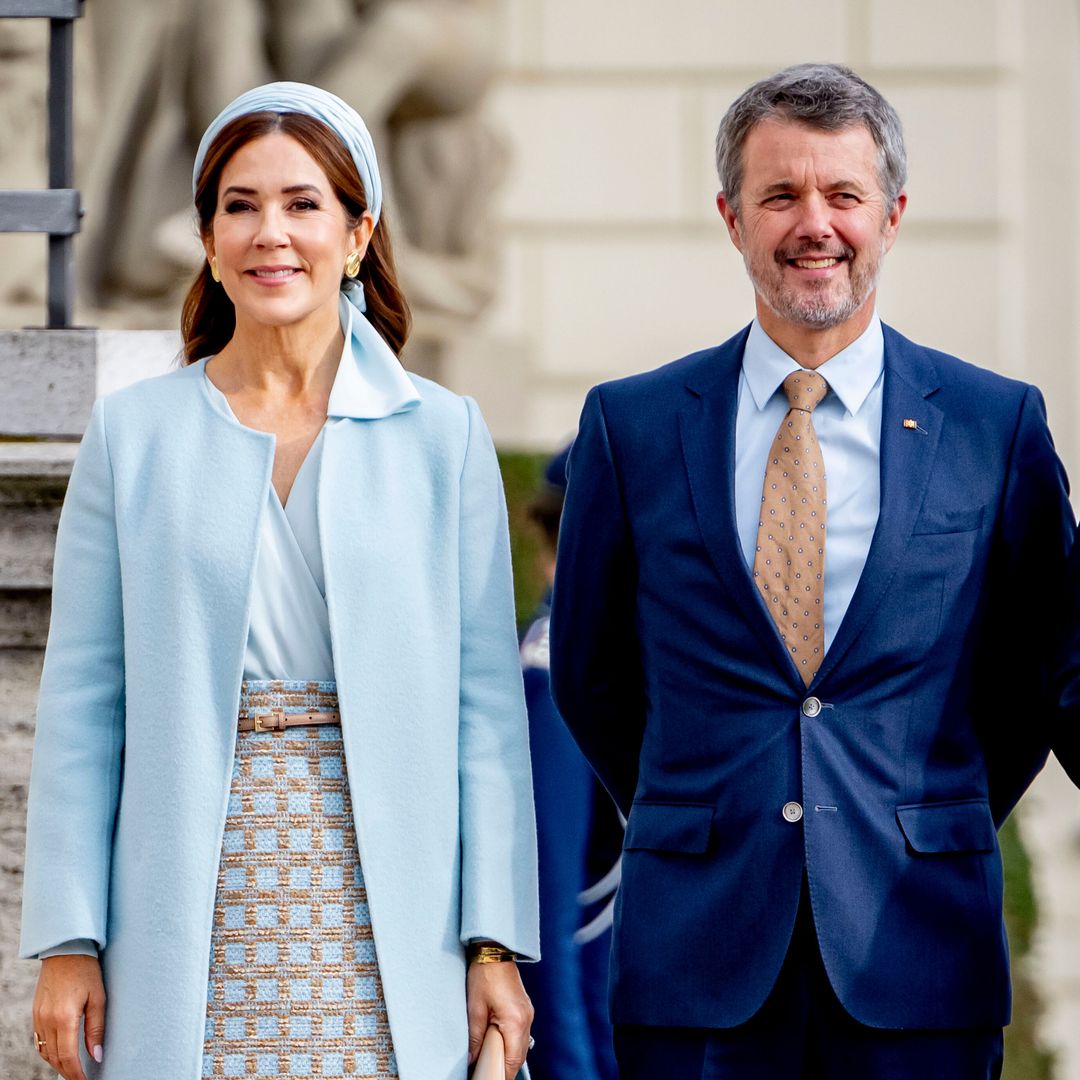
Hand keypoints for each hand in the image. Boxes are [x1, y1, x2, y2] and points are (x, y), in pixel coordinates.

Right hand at [33, 955, 105, 1079]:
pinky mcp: (35, 1013)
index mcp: (64, 1017)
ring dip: (57, 1063)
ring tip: (72, 1068)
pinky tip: (59, 1052)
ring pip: (45, 1051)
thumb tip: (97, 1055)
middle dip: (67, 1071)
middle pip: (54, 1057)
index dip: (76, 1073)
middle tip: (80, 1078)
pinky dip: (49, 1051)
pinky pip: (39, 1040)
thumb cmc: (86, 971)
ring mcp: (38, 1017)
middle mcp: (47, 1020)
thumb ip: (96, 1028)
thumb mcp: (98, 998)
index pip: (67, 1056)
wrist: (65, 950)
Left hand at [466, 960, 532, 1079]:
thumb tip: (473, 1059)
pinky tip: (498, 1045)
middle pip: (519, 1056)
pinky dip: (511, 1044)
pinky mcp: (525, 1009)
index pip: (513, 1060)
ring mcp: (528, 1014)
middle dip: (505, 1067)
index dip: (501, 1074)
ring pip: (521, 1046)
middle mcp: (526, 1019)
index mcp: (515, 1021)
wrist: (494, 951)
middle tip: (487, 1073)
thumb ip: (475, 1037)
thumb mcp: (475, 1009)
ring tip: (491, 1062)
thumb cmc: (484, 976)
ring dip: (508, 1056)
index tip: (489, 1078)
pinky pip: (521, 1035)